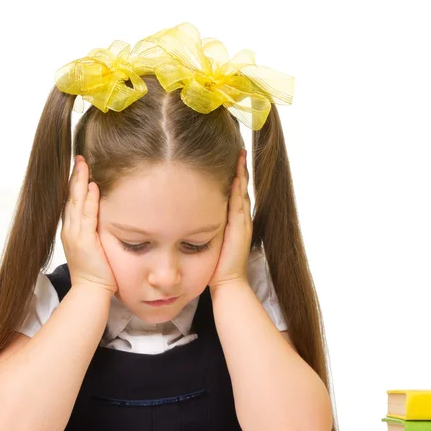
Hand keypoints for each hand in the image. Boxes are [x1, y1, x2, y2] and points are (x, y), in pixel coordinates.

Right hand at [61, 155, 117, 294]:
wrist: (91, 291)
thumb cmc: (96, 272)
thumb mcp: (93, 247)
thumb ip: (94, 231)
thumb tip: (101, 219)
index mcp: (71, 231)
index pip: (71, 202)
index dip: (74, 184)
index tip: (78, 168)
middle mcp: (70, 230)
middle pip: (70, 198)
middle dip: (74, 177)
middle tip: (78, 158)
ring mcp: (75, 235)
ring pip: (76, 203)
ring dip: (80, 182)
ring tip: (83, 164)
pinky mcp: (84, 241)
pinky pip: (87, 216)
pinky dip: (90, 201)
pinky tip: (94, 187)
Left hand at [208, 149, 252, 290]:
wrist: (226, 281)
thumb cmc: (215, 264)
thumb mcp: (208, 238)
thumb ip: (204, 226)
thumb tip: (188, 215)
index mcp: (234, 220)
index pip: (235, 192)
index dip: (234, 176)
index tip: (232, 159)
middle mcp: (240, 218)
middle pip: (241, 187)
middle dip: (240, 169)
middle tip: (239, 150)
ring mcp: (242, 221)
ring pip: (242, 191)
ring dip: (241, 173)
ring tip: (240, 155)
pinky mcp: (240, 226)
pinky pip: (239, 202)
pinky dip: (238, 188)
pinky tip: (236, 175)